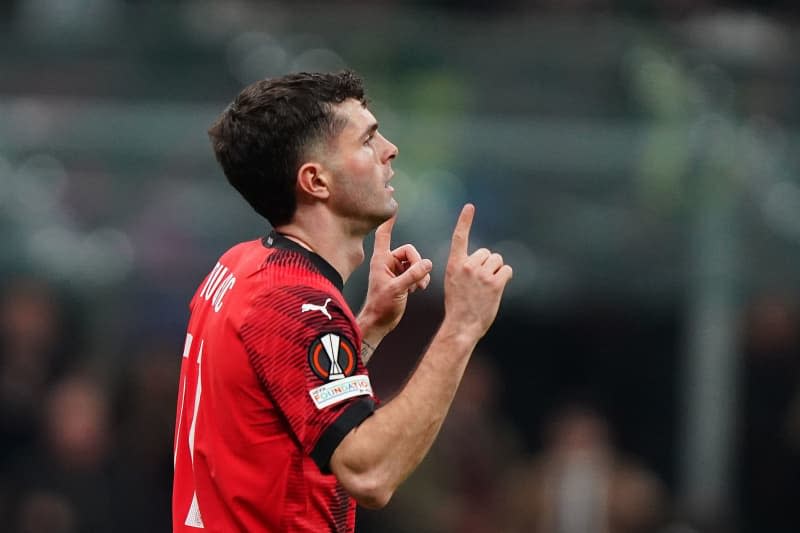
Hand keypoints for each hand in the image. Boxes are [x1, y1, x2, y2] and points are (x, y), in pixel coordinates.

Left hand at [357, 214, 432, 344]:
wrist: (379, 322)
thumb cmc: (381, 306)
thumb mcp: (397, 289)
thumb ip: (412, 275)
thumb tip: (427, 263)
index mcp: (381, 260)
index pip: (384, 235)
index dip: (390, 222)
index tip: (395, 207)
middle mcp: (387, 263)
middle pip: (409, 251)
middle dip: (418, 264)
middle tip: (419, 280)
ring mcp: (394, 271)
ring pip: (415, 262)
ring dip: (420, 273)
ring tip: (418, 287)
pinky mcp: (401, 280)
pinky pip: (416, 272)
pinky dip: (419, 279)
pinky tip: (416, 290)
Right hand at [443, 204, 511, 339]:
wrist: (462, 325)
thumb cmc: (459, 305)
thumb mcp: (454, 282)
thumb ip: (465, 268)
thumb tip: (485, 260)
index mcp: (454, 264)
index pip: (459, 237)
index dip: (464, 221)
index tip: (469, 207)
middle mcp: (467, 266)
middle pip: (487, 253)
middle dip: (488, 264)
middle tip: (481, 283)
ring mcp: (481, 275)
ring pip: (498, 261)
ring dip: (496, 271)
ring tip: (487, 287)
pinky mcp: (495, 284)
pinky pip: (507, 271)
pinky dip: (505, 278)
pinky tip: (497, 289)